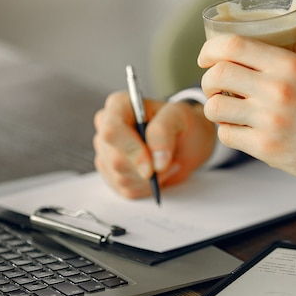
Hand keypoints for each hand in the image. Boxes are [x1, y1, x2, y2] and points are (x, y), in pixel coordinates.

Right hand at [93, 92, 215, 198]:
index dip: (131, 151)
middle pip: (116, 160)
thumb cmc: (182, 123)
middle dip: (148, 168)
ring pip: (121, 178)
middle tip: (170, 160)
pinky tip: (159, 174)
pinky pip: (126, 190)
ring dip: (152, 178)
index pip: (111, 131)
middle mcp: (106, 127)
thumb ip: (164, 131)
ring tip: (167, 163)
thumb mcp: (180, 116)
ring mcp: (106, 152)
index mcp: (118, 106)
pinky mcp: (112, 173)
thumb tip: (155, 161)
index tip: (152, 167)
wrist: (188, 141)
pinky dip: (148, 187)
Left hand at [198, 27, 295, 196]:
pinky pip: (228, 135)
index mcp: (290, 66)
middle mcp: (276, 92)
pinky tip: (238, 127)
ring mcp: (269, 122)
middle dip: (208, 78)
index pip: (233, 47)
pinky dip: (228, 130)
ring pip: (216, 108)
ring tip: (224, 106)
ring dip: (214, 106)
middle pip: (217, 76)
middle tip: (214, 83)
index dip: (211, 49)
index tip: (206, 56)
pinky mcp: (267, 148)